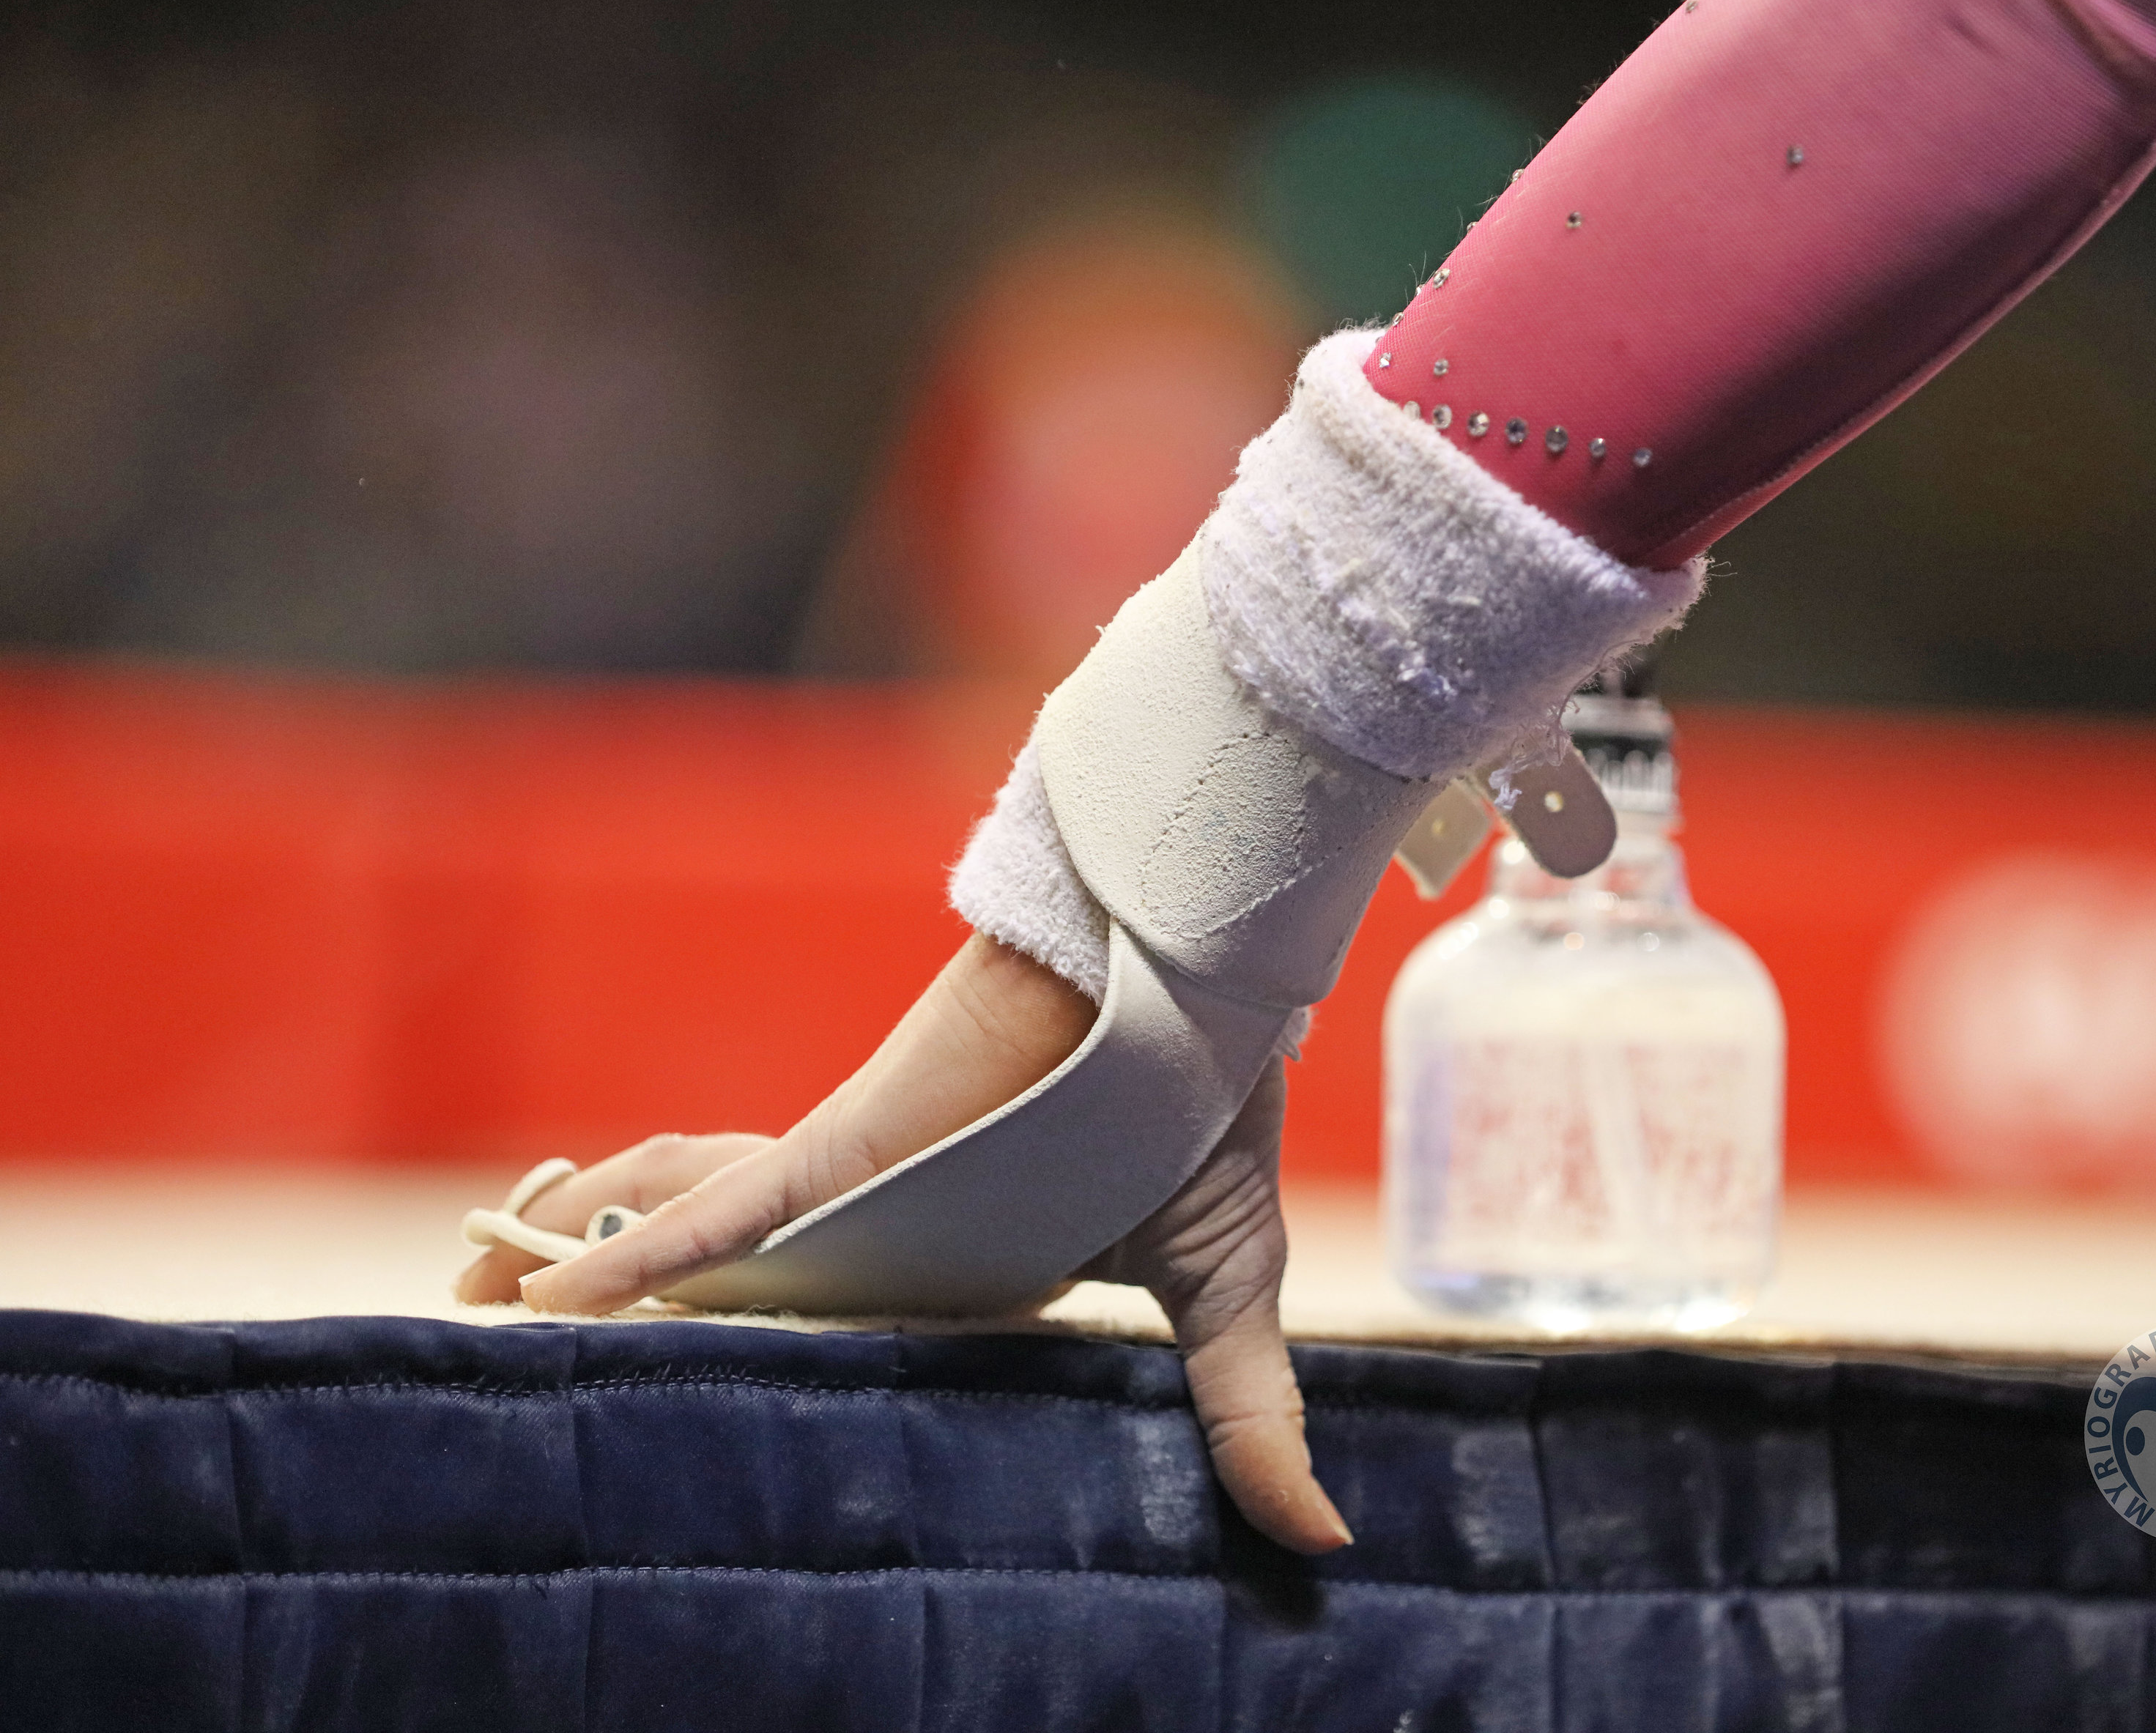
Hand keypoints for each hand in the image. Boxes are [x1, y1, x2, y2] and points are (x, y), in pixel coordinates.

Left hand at [457, 932, 1350, 1553]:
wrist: (1187, 985)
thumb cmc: (1197, 1110)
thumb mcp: (1220, 1288)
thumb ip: (1245, 1415)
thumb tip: (1327, 1537)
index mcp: (946, 1270)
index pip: (829, 1327)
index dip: (747, 1358)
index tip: (681, 1417)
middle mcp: (874, 1236)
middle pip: (718, 1285)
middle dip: (612, 1312)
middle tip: (501, 1348)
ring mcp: (849, 1198)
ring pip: (684, 1238)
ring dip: (570, 1262)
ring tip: (462, 1291)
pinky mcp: (843, 1159)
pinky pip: (714, 1213)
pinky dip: (629, 1252)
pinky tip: (541, 1296)